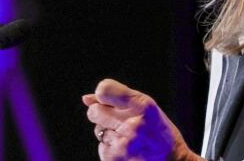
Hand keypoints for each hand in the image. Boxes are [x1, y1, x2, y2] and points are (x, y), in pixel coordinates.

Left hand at [83, 79, 201, 160]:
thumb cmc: (158, 131)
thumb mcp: (146, 108)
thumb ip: (117, 99)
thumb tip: (85, 99)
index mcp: (143, 105)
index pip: (104, 90)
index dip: (103, 94)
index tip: (109, 99)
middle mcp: (133, 124)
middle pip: (94, 111)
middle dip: (100, 114)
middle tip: (118, 120)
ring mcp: (123, 144)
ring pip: (97, 130)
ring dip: (109, 132)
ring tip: (130, 138)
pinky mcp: (114, 159)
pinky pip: (101, 146)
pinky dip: (111, 147)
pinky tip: (128, 150)